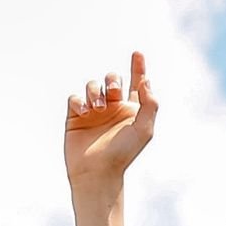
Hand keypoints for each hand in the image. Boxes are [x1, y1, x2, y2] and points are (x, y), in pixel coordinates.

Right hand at [66, 50, 156, 194]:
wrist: (97, 172)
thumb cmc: (123, 154)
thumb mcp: (144, 129)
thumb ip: (150, 104)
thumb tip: (147, 81)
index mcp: (131, 110)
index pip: (136, 83)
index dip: (138, 67)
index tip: (137, 53)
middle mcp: (113, 108)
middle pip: (112, 79)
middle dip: (113, 81)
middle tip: (114, 94)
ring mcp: (94, 111)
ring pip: (93, 85)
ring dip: (96, 92)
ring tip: (97, 108)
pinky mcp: (75, 116)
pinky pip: (75, 97)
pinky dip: (79, 101)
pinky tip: (84, 112)